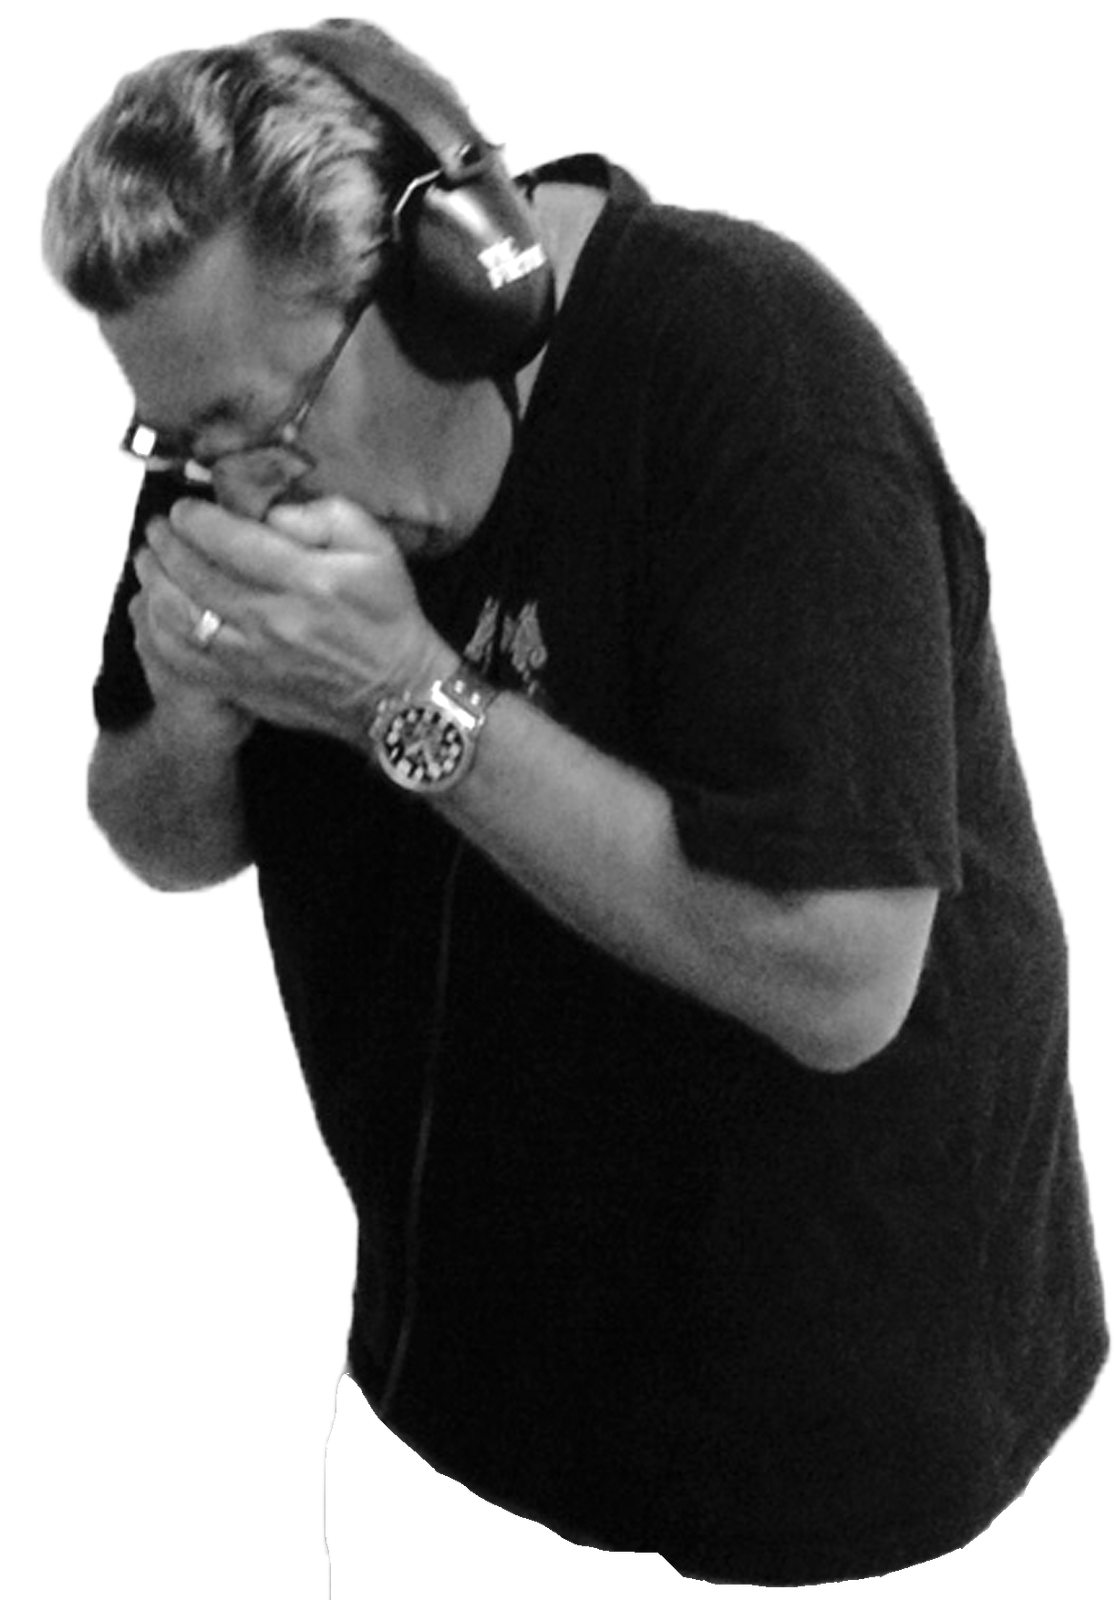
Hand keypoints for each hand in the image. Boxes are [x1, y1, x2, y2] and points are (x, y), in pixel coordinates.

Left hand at [138, 495, 455, 745]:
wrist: (398, 694)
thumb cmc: (387, 615)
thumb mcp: (376, 548)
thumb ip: (324, 515)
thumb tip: (269, 510)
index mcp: (306, 582)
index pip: (228, 540)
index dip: (194, 518)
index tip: (185, 509)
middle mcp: (271, 621)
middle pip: (192, 574)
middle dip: (165, 544)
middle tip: (159, 528)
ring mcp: (250, 660)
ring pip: (177, 617)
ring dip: (154, 583)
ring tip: (150, 562)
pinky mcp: (241, 687)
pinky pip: (179, 659)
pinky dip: (157, 631)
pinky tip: (158, 610)